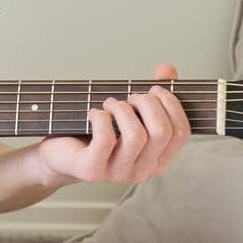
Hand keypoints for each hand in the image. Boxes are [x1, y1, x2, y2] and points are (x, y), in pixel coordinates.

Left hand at [36, 63, 192, 185]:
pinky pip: (106, 139)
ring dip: (123, 109)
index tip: (155, 89)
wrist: (60, 156)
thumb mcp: (129, 112)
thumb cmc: (97, 133)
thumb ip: (153, 94)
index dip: (172, 104)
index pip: (182, 133)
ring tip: (110, 103)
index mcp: (158, 159)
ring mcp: (118, 173)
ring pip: (136, 135)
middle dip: (148, 103)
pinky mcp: (92, 170)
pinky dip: (101, 117)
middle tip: (130, 96)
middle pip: (162, 131)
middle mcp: (142, 170)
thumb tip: (167, 69)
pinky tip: (94, 113)